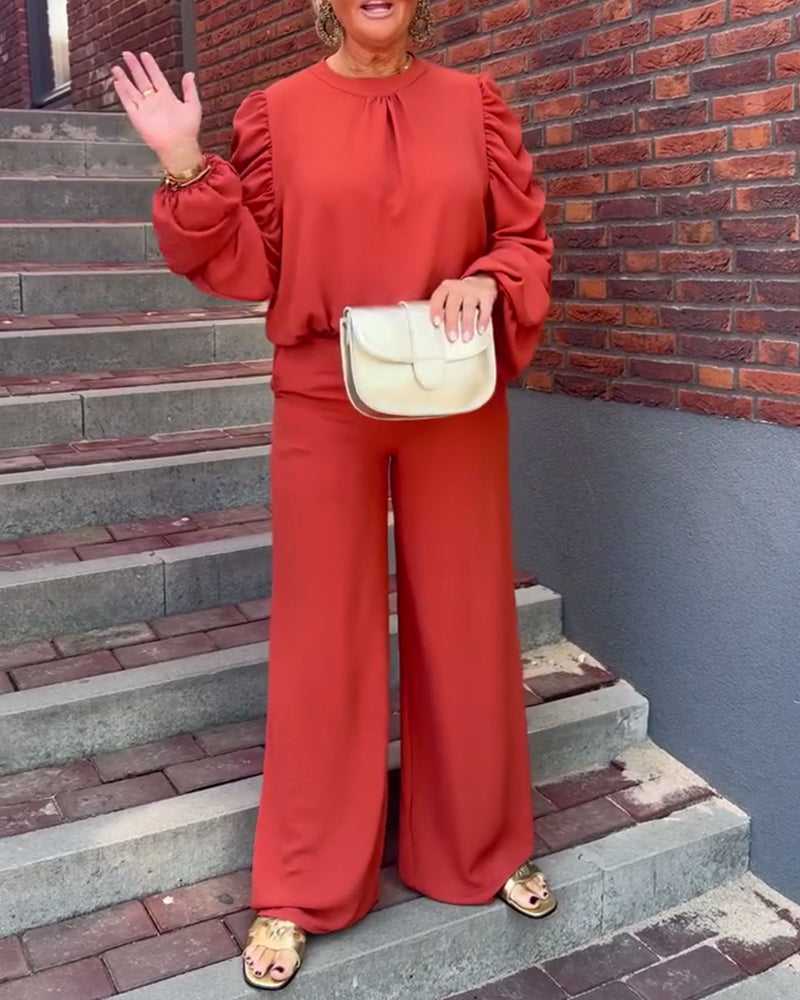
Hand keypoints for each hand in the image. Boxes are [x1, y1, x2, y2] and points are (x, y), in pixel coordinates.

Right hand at [111, 52, 202, 173]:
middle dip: (134, 67)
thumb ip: (190, 90)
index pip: (156, 77)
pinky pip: (127, 102)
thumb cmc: (188, 129)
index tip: (144, 55)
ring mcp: (145, 109)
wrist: (179, 146)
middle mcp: (154, 101)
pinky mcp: (137, 117)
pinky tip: (117, 82)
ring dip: (124, 78)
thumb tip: (190, 74)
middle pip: (142, 80)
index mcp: (167, 97)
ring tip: (117, 67)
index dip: (150, 66)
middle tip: (127, 54)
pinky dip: (122, 92)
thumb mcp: (193, 106)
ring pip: (132, 90)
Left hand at [430, 274, 497, 342]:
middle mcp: (458, 288)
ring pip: (469, 307)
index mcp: (445, 289)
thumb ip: (442, 310)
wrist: (481, 282)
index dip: (436, 310)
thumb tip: (436, 334)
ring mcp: (473, 291)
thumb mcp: (448, 298)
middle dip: (452, 322)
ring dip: (467, 323)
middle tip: (452, 338)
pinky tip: (480, 330)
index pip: (438, 298)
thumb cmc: (460, 296)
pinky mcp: (487, 294)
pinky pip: (485, 308)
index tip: (436, 323)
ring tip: (466, 338)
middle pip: (453, 305)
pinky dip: (483, 320)